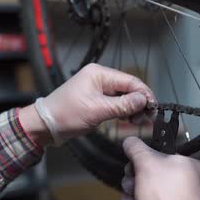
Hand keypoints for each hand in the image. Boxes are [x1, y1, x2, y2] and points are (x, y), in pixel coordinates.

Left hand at [19, 64, 155, 146]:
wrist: (45, 125)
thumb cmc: (66, 115)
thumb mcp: (97, 111)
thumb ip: (122, 105)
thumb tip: (143, 100)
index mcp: (99, 74)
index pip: (130, 81)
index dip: (144, 94)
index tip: (154, 108)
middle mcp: (100, 78)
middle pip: (128, 88)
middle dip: (140, 102)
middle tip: (148, 117)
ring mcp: (97, 89)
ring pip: (123, 96)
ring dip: (133, 108)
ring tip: (138, 121)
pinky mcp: (96, 99)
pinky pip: (116, 103)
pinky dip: (124, 111)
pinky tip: (129, 119)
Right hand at [120, 137, 199, 199]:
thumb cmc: (165, 196)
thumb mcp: (146, 163)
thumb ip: (136, 148)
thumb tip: (129, 141)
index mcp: (186, 164)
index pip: (157, 154)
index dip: (140, 161)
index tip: (133, 168)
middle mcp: (183, 181)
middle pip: (146, 174)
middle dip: (132, 184)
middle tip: (132, 188)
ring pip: (141, 192)